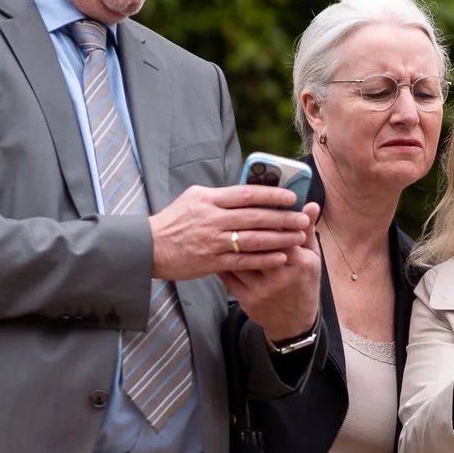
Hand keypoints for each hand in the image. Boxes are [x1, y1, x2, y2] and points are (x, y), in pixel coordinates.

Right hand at [150, 185, 313, 281]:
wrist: (150, 247)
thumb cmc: (174, 220)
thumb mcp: (194, 198)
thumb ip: (220, 195)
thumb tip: (249, 190)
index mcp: (209, 199)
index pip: (247, 194)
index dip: (272, 195)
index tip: (291, 197)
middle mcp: (212, 219)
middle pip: (255, 217)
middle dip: (283, 218)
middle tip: (303, 218)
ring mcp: (212, 242)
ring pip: (253, 239)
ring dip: (279, 238)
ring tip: (298, 237)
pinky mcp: (212, 262)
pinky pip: (244, 260)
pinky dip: (264, 259)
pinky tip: (281, 256)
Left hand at [222, 202, 322, 341]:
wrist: (294, 321)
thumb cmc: (305, 283)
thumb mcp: (313, 257)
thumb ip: (309, 231)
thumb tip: (311, 204)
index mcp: (300, 263)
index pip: (280, 233)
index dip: (267, 217)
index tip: (257, 204)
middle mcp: (280, 277)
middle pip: (257, 243)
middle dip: (245, 225)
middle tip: (234, 210)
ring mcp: (262, 289)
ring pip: (240, 258)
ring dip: (230, 241)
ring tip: (222, 224)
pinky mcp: (246, 299)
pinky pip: (229, 274)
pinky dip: (222, 259)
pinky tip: (217, 247)